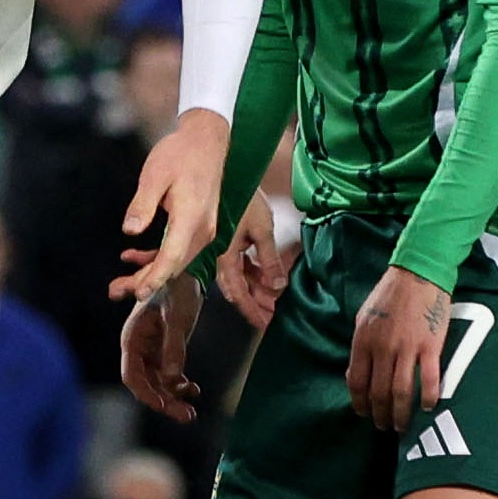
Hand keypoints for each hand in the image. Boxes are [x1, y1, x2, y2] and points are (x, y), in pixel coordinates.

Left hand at [111, 109, 226, 305]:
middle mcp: (202, 229)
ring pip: (176, 261)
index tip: (138, 293)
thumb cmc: (181, 154)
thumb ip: (143, 204)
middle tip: (115, 292)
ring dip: (150, 274)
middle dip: (145, 282)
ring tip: (120, 285)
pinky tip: (134, 260)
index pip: (172, 256)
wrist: (207, 141)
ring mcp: (203, 229)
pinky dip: (158, 259)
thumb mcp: (155, 174)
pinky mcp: (198, 226)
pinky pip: (178, 250)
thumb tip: (130, 230)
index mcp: (191, 217)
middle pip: (173, 265)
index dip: (154, 277)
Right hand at [120, 272, 201, 419]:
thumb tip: (173, 380)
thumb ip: (174, 348)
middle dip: (164, 402)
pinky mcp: (163, 349)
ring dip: (172, 398)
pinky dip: (179, 385)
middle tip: (187, 416)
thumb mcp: (178, 318)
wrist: (188, 270)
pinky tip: (194, 389)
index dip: (147, 396)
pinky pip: (167, 375)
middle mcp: (138, 347)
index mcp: (133, 338)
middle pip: (145, 384)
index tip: (166, 408)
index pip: (132, 376)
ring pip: (157, 383)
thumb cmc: (178, 289)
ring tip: (192, 411)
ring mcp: (151, 349)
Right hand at [213, 192, 291, 329]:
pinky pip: (239, 264)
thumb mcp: (261, 228)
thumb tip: (278, 286)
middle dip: (255, 304)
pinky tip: (266, 278)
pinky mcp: (226, 240)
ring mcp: (221, 249)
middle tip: (272, 318)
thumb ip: (269, 259)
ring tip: (274, 301)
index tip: (264, 325)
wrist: (224, 172)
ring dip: (256, 290)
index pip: (238, 293)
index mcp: (225, 257)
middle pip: (237, 289)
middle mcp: (219, 257)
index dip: (251, 311)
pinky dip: (253, 274)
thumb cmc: (242, 196)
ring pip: (239, 278)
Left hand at [345, 263, 447, 431]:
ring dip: (401, 413)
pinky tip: (429, 407)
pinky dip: (429, 397)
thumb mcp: (363, 318)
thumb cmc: (389, 295)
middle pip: (379, 392)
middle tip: (384, 426)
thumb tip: (357, 371)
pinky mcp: (430, 346)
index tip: (364, 414)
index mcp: (363, 341)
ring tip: (402, 425)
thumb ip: (361, 346)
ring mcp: (407, 348)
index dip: (359, 403)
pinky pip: (429, 379)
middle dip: (380, 414)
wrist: (417, 274)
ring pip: (402, 391)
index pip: (357, 381)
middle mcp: (382, 348)